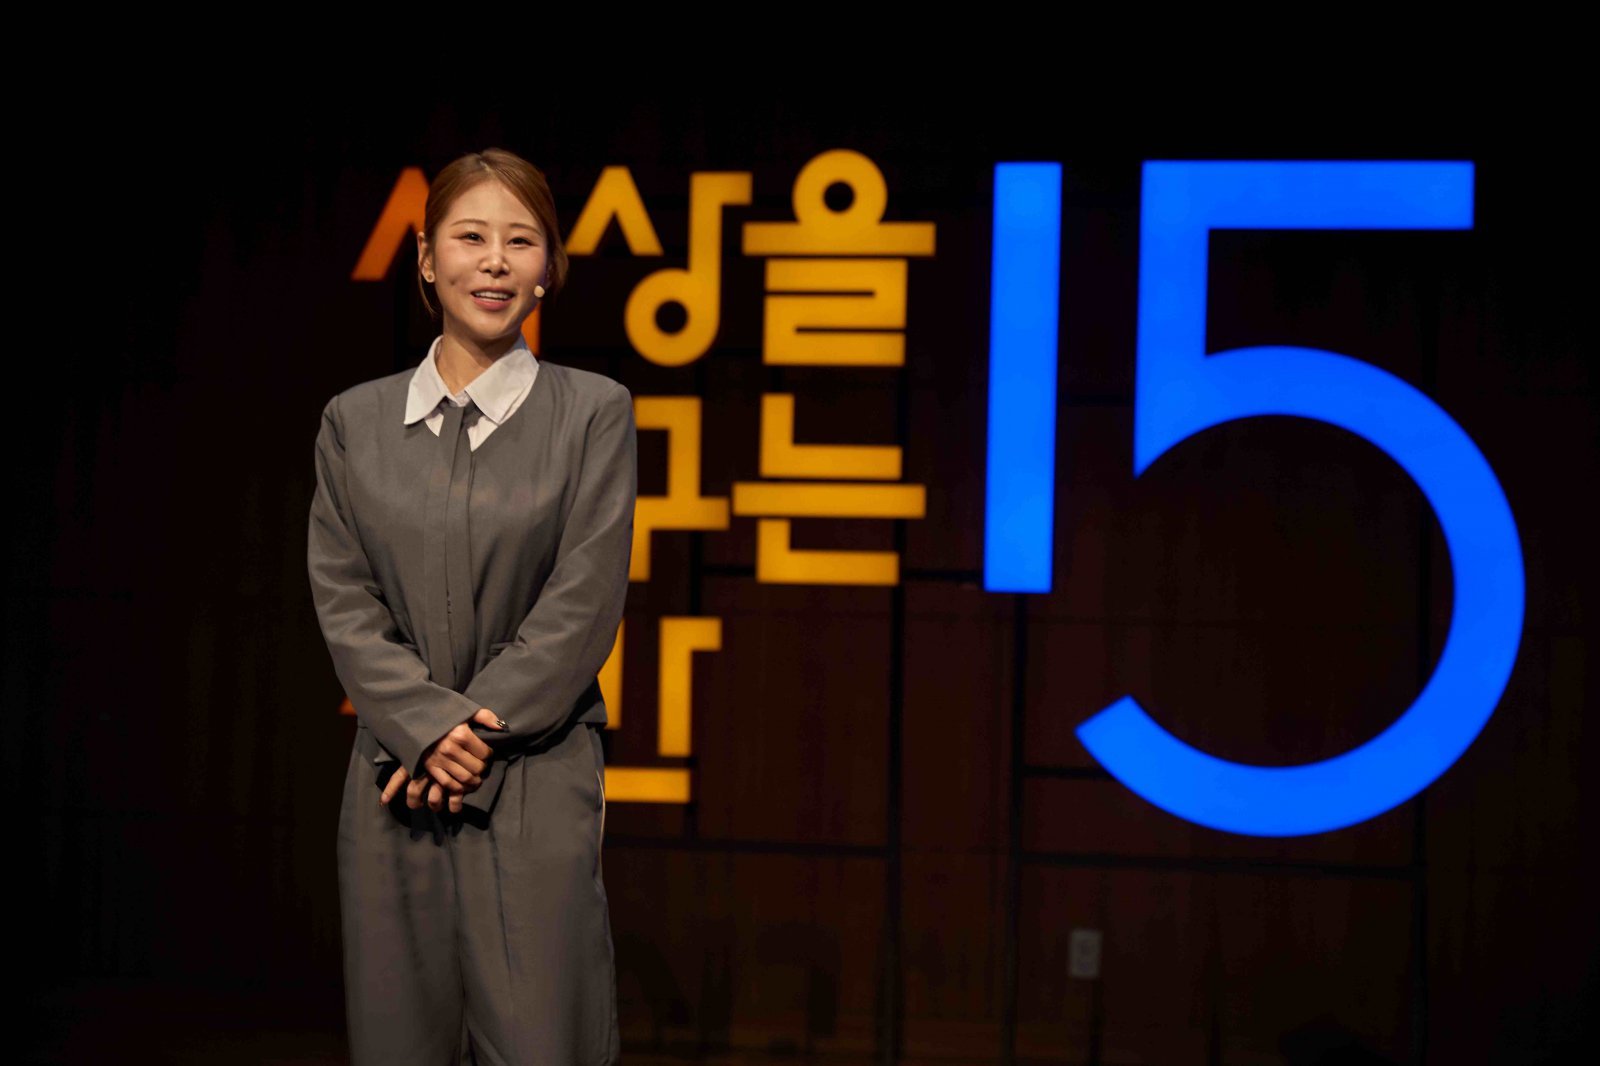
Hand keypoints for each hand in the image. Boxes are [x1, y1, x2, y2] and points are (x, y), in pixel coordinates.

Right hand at [379, 708, 507, 813]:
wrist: (416, 718)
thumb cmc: (444, 715)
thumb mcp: (464, 710)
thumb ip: (485, 717)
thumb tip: (502, 728)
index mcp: (461, 734)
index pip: (484, 753)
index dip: (489, 754)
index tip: (486, 752)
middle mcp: (450, 748)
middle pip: (476, 768)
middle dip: (482, 768)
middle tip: (482, 765)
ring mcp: (439, 760)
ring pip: (465, 778)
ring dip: (474, 781)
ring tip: (476, 776)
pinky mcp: (430, 768)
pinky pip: (449, 784)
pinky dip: (459, 787)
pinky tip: (464, 783)